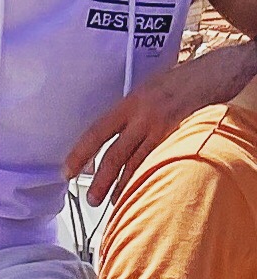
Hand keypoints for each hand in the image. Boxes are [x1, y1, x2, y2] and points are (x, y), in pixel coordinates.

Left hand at [65, 40, 256, 205]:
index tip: (67, 170)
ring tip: (114, 203)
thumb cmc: (176, 82)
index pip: (97, 131)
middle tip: (91, 199)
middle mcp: (142, 117)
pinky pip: (160, 164)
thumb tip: (112, 135)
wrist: (210, 75)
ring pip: (138, 164)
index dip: (80, 153)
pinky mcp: (181, 138)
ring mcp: (163, 129)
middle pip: (115, 154)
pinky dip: (149, 179)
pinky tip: (143, 192)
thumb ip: (129, 113)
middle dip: (100, 179)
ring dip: (124, 186)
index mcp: (129, 103)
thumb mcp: (145, 91)